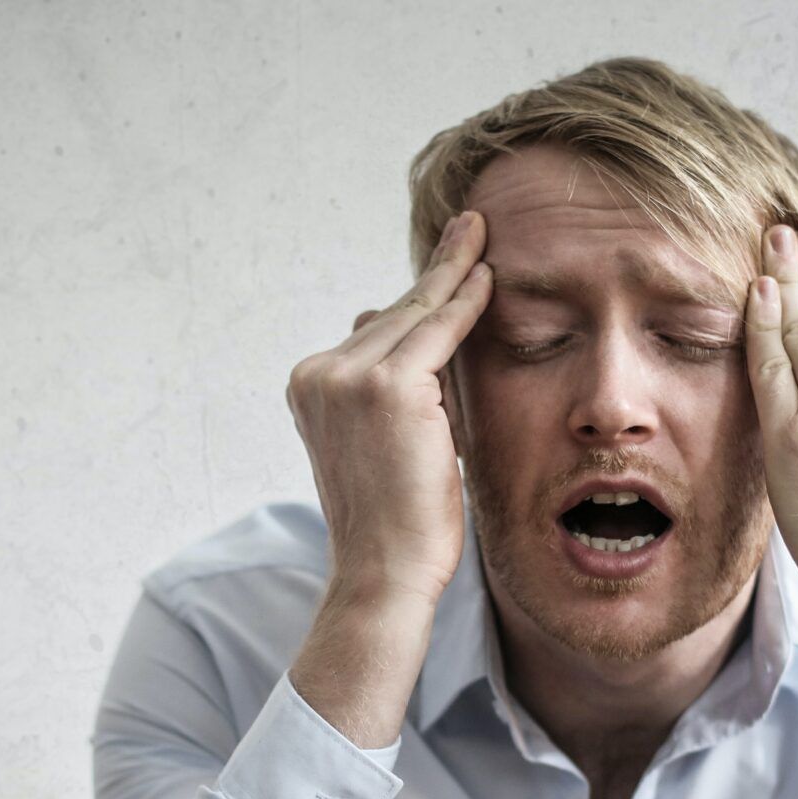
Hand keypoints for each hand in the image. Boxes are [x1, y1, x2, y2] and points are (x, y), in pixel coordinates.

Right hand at [286, 211, 491, 611]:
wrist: (384, 571)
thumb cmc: (395, 522)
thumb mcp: (383, 443)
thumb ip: (391, 388)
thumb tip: (392, 327)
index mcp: (311, 387)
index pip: (374, 332)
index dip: (414, 299)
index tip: (443, 262)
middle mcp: (319, 374)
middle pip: (393, 316)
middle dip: (434, 275)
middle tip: (468, 227)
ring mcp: (347, 378)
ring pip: (414, 318)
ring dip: (452, 274)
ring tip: (478, 233)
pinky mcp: (387, 387)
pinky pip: (437, 332)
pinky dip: (465, 304)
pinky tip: (486, 276)